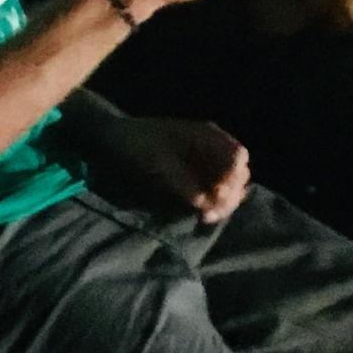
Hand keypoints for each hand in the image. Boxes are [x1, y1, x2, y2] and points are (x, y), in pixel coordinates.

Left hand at [105, 115, 250, 224]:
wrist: (114, 141)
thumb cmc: (138, 143)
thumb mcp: (160, 160)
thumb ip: (184, 181)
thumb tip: (206, 204)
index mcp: (207, 136)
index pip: (237, 155)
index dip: (233, 176)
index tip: (219, 194)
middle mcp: (212, 149)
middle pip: (238, 173)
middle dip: (230, 193)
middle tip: (211, 212)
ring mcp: (205, 165)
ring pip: (229, 186)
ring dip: (223, 202)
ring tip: (207, 217)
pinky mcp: (196, 179)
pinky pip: (214, 193)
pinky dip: (213, 205)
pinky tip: (204, 215)